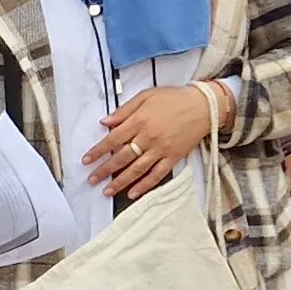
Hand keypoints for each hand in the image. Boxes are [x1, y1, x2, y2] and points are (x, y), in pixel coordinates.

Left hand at [84, 84, 219, 199]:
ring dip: (120, 182)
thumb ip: (124, 110)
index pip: (112, 140)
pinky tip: (133, 193)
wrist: (205, 105)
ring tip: (107, 191)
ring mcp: (162, 149)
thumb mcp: (146, 96)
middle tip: (92, 180)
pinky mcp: (174, 156)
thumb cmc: (174, 98)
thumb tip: (104, 122)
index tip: (86, 161)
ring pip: (137, 169)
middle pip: (122, 158)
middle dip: (104, 171)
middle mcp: (148, 137)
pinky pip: (158, 174)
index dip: (97, 151)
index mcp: (139, 121)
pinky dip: (145, 185)